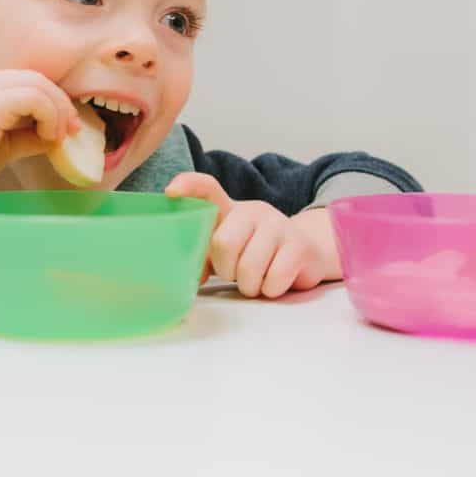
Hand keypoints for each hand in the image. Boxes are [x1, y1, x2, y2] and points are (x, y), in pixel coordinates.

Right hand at [0, 70, 80, 200]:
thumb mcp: (7, 144)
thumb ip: (31, 134)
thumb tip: (60, 134)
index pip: (29, 81)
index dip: (54, 99)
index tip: (67, 127)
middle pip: (37, 78)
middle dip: (61, 103)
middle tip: (72, 130)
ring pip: (37, 84)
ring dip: (57, 110)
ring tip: (56, 137)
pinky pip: (32, 98)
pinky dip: (49, 115)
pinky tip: (46, 136)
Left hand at [165, 172, 341, 297]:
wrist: (305, 254)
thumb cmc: (253, 253)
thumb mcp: (226, 250)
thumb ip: (202, 257)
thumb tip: (184, 275)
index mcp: (229, 209)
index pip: (207, 187)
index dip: (188, 186)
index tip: (171, 192)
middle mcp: (253, 211)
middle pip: (224, 243)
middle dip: (225, 269)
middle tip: (234, 273)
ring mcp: (279, 225)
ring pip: (249, 268)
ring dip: (249, 286)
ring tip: (255, 279)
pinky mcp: (300, 246)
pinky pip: (274, 280)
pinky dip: (270, 290)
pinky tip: (274, 281)